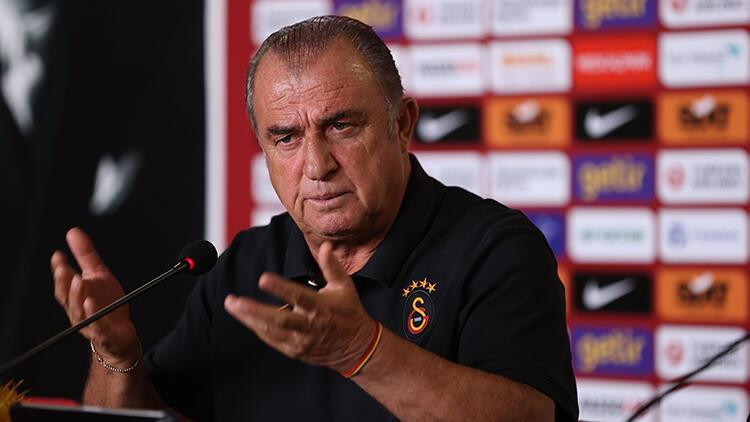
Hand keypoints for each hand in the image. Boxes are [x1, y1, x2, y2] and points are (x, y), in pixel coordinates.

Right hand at [51, 227, 138, 366]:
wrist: (121, 335)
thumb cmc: (107, 306)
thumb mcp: (99, 275)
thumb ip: (86, 255)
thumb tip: (73, 232)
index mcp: (77, 296)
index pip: (64, 282)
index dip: (60, 270)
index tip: (58, 256)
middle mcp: (79, 310)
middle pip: (67, 297)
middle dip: (63, 282)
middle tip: (63, 268)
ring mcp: (90, 322)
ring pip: (79, 310)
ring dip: (77, 296)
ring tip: (79, 281)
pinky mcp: (104, 333)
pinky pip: (97, 324)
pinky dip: (93, 313)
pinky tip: (91, 302)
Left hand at [224, 242, 376, 372]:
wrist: (356, 347)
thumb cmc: (349, 312)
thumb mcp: (344, 287)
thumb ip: (332, 266)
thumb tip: (325, 246)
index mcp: (320, 307)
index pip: (298, 296)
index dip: (279, 288)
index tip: (263, 278)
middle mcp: (309, 325)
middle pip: (278, 319)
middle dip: (254, 310)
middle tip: (233, 300)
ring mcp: (301, 340)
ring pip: (271, 331)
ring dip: (249, 319)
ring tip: (232, 305)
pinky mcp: (295, 350)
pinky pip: (272, 340)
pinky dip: (258, 328)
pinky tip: (245, 317)